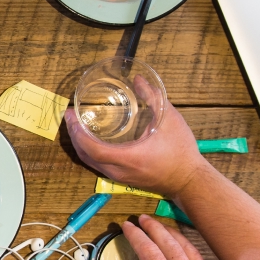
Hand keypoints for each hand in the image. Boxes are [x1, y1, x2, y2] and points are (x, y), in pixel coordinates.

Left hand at [66, 92, 207, 198]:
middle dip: (74, 136)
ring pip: (90, 162)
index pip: (92, 148)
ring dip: (80, 145)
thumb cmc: (181, 151)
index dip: (78, 133)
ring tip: (76, 126)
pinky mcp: (123, 179)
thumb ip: (153, 97)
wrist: (190, 180)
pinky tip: (91, 140)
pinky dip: (90, 153)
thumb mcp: (169, 119)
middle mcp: (118, 170)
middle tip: (70, 117)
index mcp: (127, 158)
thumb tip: (138, 79)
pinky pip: (98, 166)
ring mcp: (119, 177)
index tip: (71, 116)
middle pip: (86, 156)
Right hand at [121, 216, 259, 259]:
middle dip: (154, 227)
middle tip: (144, 218)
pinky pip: (200, 259)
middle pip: (168, 242)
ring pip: (187, 247)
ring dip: (173, 234)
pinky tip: (186, 251)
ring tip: (164, 227)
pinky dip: (188, 249)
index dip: (137, 236)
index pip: (149, 252)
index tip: (129, 226)